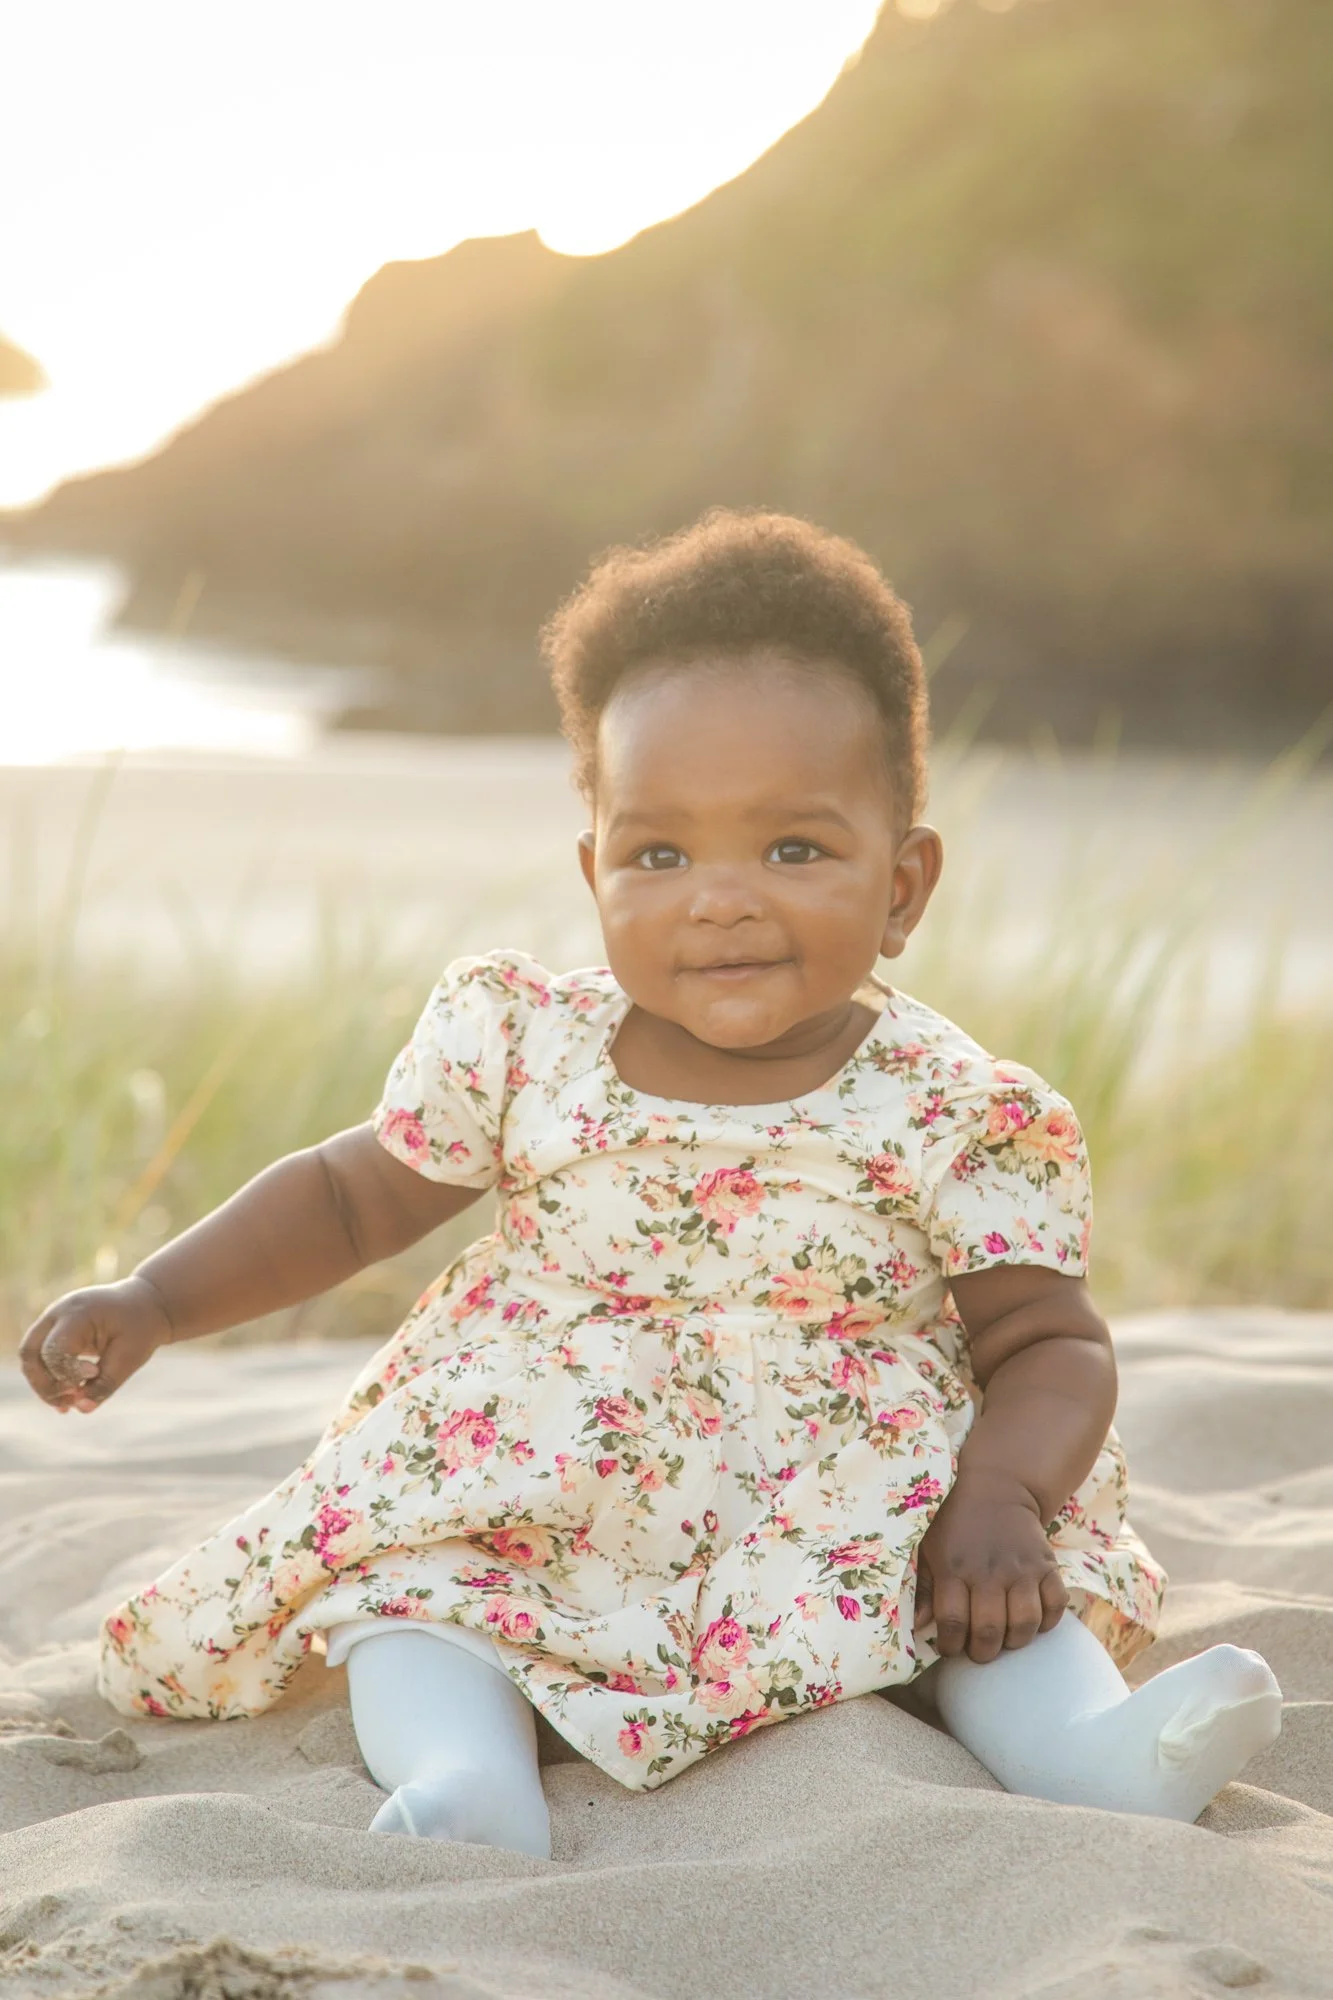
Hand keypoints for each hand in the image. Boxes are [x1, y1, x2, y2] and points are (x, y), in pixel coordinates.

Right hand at [19, 1276, 172, 1413]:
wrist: (145, 1304)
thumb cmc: (140, 1328)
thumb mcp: (131, 1357)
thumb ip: (106, 1384)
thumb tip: (82, 1408)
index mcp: (78, 1313)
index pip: (54, 1349)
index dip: (68, 1372)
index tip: (94, 1373)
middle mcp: (58, 1313)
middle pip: (29, 1352)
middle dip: (44, 1383)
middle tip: (70, 1401)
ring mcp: (52, 1320)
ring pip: (29, 1357)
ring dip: (44, 1385)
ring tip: (69, 1404)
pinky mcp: (53, 1331)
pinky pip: (39, 1358)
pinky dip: (49, 1379)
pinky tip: (68, 1398)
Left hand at [914, 1466, 1067, 1662]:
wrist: (996, 1487)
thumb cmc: (954, 1522)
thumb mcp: (929, 1549)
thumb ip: (924, 1589)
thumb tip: (918, 1626)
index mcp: (954, 1568)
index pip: (953, 1623)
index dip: (952, 1645)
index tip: (952, 1648)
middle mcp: (988, 1571)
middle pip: (990, 1630)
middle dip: (983, 1651)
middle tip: (980, 1650)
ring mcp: (1021, 1569)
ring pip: (1025, 1623)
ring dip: (1016, 1641)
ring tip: (1006, 1638)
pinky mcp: (1046, 1565)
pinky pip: (1055, 1605)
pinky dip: (1048, 1621)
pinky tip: (1033, 1620)